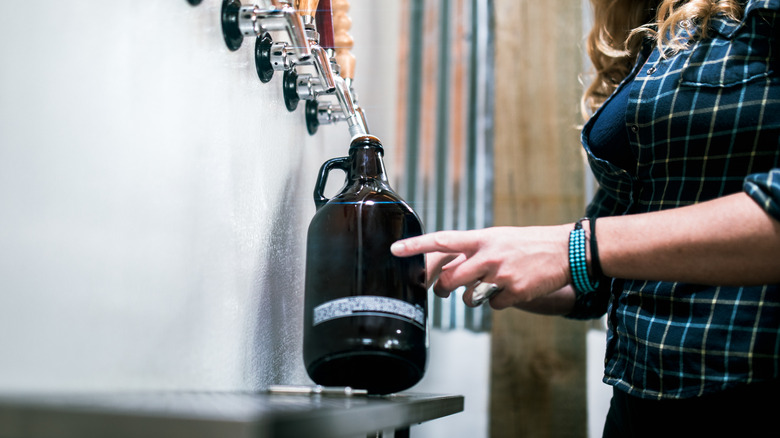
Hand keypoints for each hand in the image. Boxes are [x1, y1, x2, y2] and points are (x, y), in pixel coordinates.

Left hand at [391, 225, 573, 309]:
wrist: (564, 250)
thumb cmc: (527, 244)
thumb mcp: (497, 238)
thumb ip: (473, 250)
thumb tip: (449, 267)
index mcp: (482, 239)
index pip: (442, 240)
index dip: (417, 245)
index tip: (395, 249)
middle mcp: (488, 255)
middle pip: (450, 280)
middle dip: (443, 289)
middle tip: (442, 290)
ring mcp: (501, 274)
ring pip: (470, 298)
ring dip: (475, 298)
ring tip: (490, 286)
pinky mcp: (514, 292)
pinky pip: (494, 306)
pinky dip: (500, 302)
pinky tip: (512, 290)